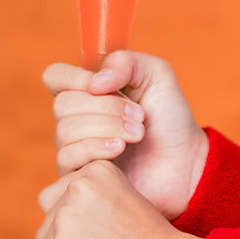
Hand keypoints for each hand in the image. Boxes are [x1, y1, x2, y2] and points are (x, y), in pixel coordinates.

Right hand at [44, 51, 208, 220]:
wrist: (185, 162)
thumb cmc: (169, 117)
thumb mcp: (156, 75)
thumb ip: (126, 62)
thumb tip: (95, 82)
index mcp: (88, 91)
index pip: (55, 77)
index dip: (74, 78)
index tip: (104, 85)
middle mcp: (76, 119)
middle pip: (63, 104)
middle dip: (106, 107)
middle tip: (139, 116)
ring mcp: (75, 148)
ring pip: (65, 131)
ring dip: (107, 128)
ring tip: (138, 134)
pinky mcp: (78, 176)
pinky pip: (68, 158)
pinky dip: (97, 149)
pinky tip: (121, 150)